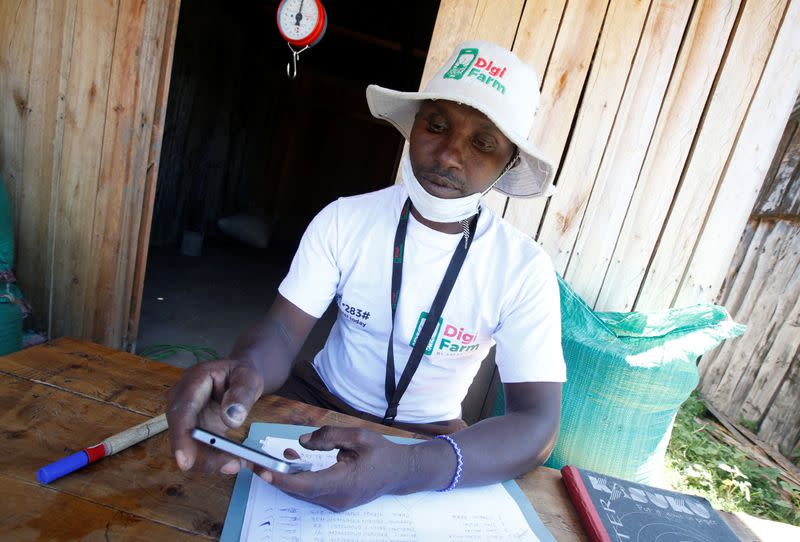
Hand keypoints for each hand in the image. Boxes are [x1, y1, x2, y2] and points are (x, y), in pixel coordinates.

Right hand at [166, 359, 263, 474]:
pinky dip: (214, 460)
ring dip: (210, 461)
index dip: (181, 438)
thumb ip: (242, 395)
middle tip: (232, 466)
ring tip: (238, 463)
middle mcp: (181, 400)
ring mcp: (185, 417)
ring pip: (188, 447)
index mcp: (193, 381)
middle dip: (202, 457)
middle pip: (181, 435)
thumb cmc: (242, 375)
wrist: (238, 379)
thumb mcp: (248, 378)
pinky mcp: (192, 431)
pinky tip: (232, 461)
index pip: (181, 411)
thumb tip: (231, 419)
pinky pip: (198, 450)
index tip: (185, 462)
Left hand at [256, 426, 411, 511]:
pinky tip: (295, 458)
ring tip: (277, 455)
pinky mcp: (336, 501)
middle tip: (253, 461)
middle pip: (299, 491)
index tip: (263, 470)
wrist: (401, 472)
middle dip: (276, 476)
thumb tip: (302, 441)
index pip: (306, 484)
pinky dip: (299, 477)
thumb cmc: (382, 453)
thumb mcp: (358, 436)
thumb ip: (329, 437)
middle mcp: (338, 499)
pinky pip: (311, 491)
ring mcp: (336, 503)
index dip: (282, 479)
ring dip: (287, 475)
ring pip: (303, 492)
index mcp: (345, 482)